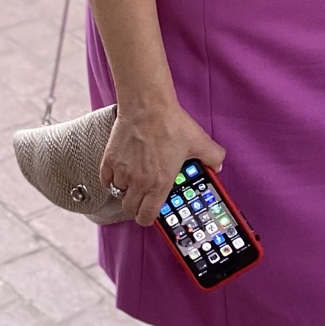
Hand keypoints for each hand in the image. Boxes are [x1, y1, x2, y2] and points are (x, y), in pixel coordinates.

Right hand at [100, 101, 226, 226]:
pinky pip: (106, 180)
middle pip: (130, 209)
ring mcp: (122, 172)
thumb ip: (213, 157)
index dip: (148, 218)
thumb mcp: (200, 142)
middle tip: (144, 197)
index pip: (146, 216)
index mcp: (159, 183)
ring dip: (126, 191)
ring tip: (136, 180)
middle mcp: (138, 182)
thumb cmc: (171, 124)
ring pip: (119, 193)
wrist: (147, 106)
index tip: (151, 213)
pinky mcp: (109, 160)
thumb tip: (218, 166)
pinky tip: (122, 172)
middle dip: (137, 206)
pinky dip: (112, 180)